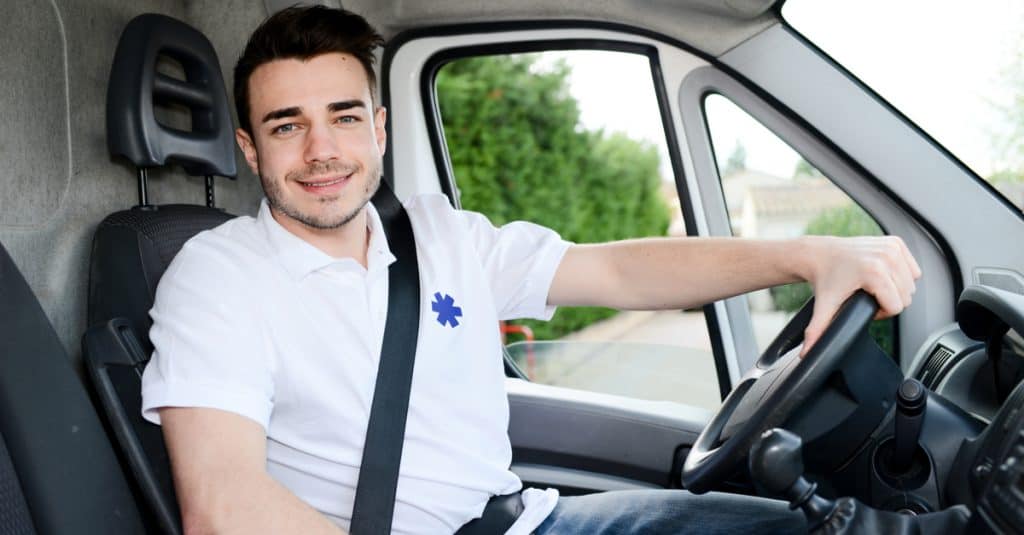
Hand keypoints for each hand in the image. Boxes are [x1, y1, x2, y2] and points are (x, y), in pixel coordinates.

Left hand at [798, 235, 921, 355]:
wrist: (819, 254)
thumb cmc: (824, 279)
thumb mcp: (823, 307)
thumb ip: (817, 331)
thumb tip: (806, 354)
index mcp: (874, 272)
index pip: (897, 307)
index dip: (880, 312)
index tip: (864, 303)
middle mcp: (886, 257)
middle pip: (906, 296)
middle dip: (889, 300)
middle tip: (867, 294)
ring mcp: (892, 248)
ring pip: (911, 284)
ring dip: (895, 288)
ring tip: (873, 285)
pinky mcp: (896, 242)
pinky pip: (912, 268)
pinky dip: (901, 274)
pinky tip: (882, 275)